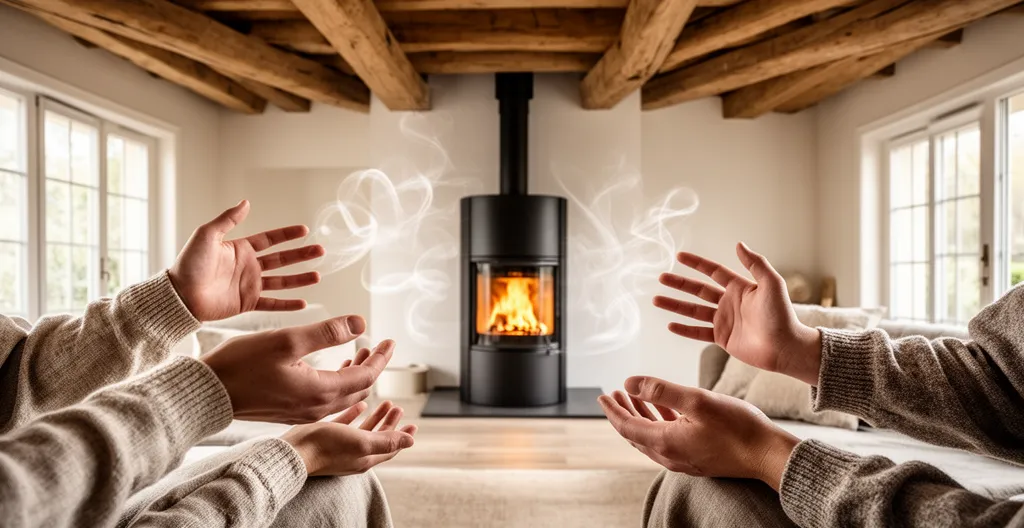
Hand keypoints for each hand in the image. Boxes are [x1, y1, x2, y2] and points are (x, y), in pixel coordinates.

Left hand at [169, 200, 325, 321]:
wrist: (180, 296)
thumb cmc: (189, 264)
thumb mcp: (207, 235)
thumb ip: (228, 219)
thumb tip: (246, 202)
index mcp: (240, 249)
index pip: (270, 240)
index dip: (287, 235)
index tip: (305, 230)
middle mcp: (248, 267)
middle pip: (282, 260)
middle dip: (301, 255)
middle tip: (321, 251)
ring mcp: (249, 286)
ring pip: (282, 281)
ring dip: (300, 279)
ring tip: (318, 276)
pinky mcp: (247, 303)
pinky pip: (272, 304)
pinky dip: (288, 304)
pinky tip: (304, 302)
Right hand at [200, 315, 392, 423]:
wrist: (208, 393)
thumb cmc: (242, 364)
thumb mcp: (287, 340)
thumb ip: (327, 332)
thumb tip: (361, 323)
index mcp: (321, 390)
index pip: (366, 375)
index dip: (381, 357)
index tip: (391, 341)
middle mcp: (317, 407)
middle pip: (360, 388)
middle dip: (373, 366)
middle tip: (380, 346)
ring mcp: (304, 411)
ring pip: (344, 396)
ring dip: (356, 374)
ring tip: (361, 353)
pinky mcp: (292, 411)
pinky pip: (328, 400)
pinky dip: (339, 383)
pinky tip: (335, 369)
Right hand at [282, 400, 416, 475]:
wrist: (293, 451)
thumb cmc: (327, 447)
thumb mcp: (363, 443)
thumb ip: (387, 441)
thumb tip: (411, 441)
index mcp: (366, 457)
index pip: (391, 447)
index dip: (402, 435)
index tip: (413, 424)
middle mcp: (354, 454)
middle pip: (378, 437)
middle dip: (389, 422)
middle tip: (397, 407)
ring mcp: (340, 447)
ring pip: (363, 430)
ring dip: (375, 417)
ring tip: (384, 402)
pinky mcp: (325, 437)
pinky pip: (345, 425)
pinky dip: (354, 414)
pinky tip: (359, 404)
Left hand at [599, 376, 798, 490]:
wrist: (768, 455)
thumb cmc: (737, 427)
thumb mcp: (697, 401)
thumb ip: (661, 391)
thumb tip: (629, 382)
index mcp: (665, 442)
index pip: (626, 426)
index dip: (612, 410)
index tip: (602, 395)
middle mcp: (670, 456)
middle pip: (635, 433)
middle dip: (623, 412)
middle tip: (614, 393)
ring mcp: (684, 459)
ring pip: (651, 437)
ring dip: (640, 416)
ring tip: (634, 398)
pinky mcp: (697, 458)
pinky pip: (667, 440)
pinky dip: (659, 423)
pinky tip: (664, 410)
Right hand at [653, 242, 821, 384]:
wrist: (785, 347)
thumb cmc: (782, 315)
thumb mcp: (772, 284)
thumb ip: (756, 264)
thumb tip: (739, 244)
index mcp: (739, 288)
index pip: (713, 271)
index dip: (696, 263)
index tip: (679, 256)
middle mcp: (729, 303)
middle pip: (698, 290)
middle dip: (679, 283)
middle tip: (661, 277)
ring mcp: (724, 321)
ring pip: (693, 311)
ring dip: (675, 305)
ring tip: (656, 299)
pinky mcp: (723, 339)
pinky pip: (699, 333)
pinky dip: (684, 329)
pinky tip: (670, 325)